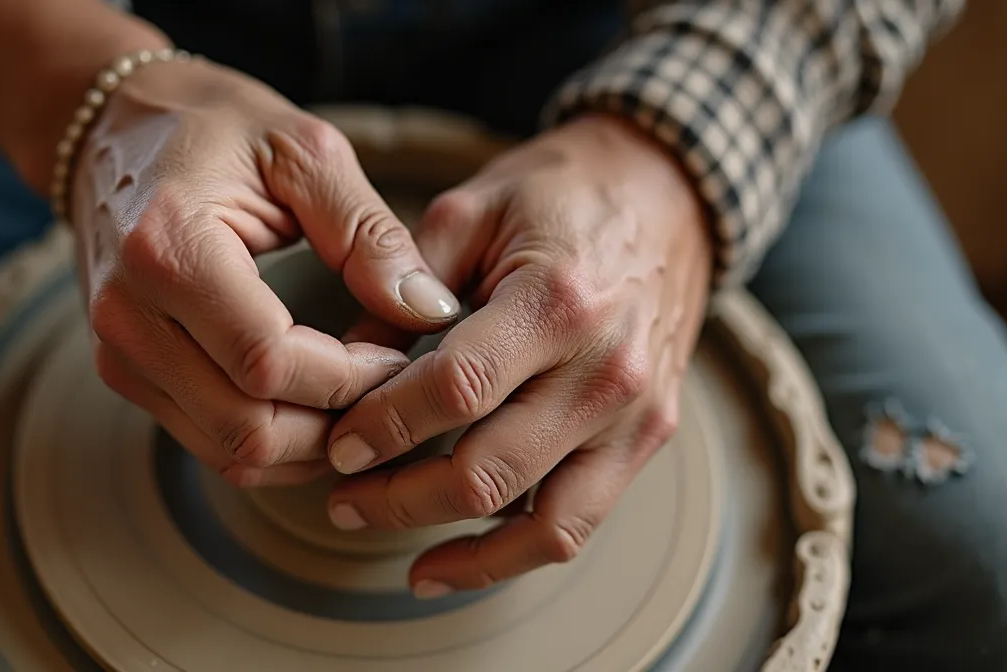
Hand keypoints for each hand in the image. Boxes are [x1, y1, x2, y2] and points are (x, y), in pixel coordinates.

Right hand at [67, 58, 460, 486]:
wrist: (111, 126)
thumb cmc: (215, 125)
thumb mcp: (305, 152)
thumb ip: (369, 236)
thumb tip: (430, 311)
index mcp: (169, 248)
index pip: (268, 361)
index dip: (349, 378)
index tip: (397, 355)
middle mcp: (128, 313)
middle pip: (248, 427)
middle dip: (336, 425)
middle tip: (391, 388)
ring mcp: (119, 352)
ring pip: (229, 451)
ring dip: (310, 448)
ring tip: (363, 401)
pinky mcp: (125, 372)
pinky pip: (208, 443)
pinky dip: (274, 444)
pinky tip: (318, 408)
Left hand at [324, 114, 712, 595]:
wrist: (668, 190)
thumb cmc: (561, 192)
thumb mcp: (471, 210)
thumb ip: (403, 289)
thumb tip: (344, 368)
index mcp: (557, 300)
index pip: (456, 390)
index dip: (384, 427)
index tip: (337, 442)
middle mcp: (606, 369)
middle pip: (488, 470)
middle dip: (397, 496)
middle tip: (342, 494)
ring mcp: (636, 413)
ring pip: (539, 523)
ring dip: (451, 544)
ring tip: (389, 538)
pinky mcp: (649, 438)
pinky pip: (577, 523)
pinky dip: (510, 556)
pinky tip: (449, 562)